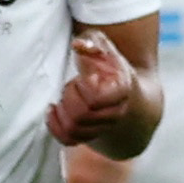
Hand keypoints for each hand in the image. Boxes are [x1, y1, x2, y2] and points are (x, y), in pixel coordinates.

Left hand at [45, 31, 144, 146]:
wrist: (130, 96)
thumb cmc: (112, 69)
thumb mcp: (106, 48)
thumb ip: (93, 42)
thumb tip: (78, 45)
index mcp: (121, 91)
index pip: (94, 99)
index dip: (80, 87)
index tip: (82, 78)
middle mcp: (116, 113)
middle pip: (81, 115)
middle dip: (69, 97)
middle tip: (73, 85)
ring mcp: (104, 128)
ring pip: (73, 129)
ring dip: (62, 111)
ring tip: (65, 97)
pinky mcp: (91, 137)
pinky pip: (68, 140)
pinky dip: (55, 127)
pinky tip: (53, 110)